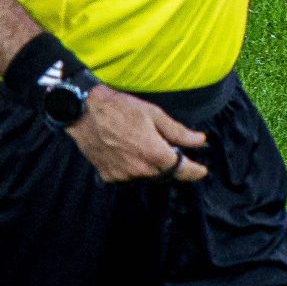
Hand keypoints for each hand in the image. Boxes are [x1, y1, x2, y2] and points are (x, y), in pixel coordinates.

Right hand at [66, 85, 207, 184]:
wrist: (83, 112)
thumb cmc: (120, 109)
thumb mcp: (154, 114)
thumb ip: (178, 132)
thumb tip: (200, 140)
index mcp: (154, 154)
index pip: (181, 170)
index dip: (194, 172)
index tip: (202, 170)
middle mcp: (139, 169)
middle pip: (165, 174)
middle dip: (172, 165)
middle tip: (172, 150)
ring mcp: (122, 175)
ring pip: (147, 176)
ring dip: (152, 166)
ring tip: (144, 145)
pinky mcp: (108, 176)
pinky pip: (129, 176)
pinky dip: (134, 167)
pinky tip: (129, 151)